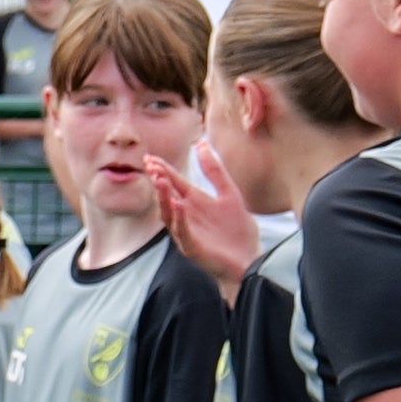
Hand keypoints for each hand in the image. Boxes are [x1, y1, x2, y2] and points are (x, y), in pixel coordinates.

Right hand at [150, 149, 255, 295]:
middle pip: (167, 196)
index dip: (162, 170)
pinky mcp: (193, 248)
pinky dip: (180, 219)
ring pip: (169, 214)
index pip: (174, 182)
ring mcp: (187, 232)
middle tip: (152, 167)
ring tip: (161, 181)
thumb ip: (214, 170)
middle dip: (159, 182)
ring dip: (163, 198)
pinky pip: (183, 232)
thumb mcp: (229, 193)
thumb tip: (201, 143)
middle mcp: (186, 216)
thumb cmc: (238, 230)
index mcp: (194, 201)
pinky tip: (179, 205)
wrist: (250, 259)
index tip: (150, 157)